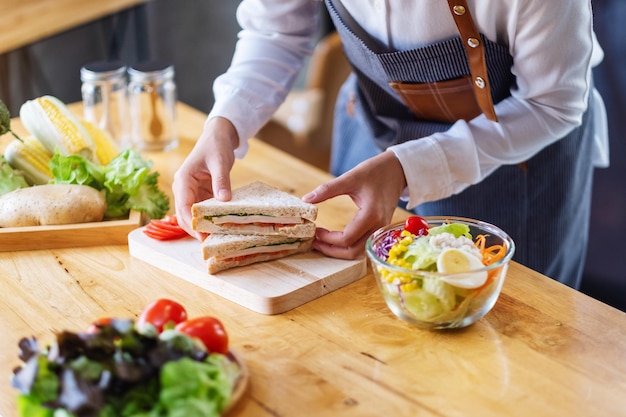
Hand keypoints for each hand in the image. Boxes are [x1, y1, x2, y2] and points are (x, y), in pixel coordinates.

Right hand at [172, 117, 238, 238]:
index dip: (192, 223)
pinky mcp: (200, 194)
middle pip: (184, 215)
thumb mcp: (220, 162)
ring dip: (201, 226)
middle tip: (210, 242)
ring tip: (215, 238)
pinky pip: (202, 210)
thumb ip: (221, 181)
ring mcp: (191, 192)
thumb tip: (224, 200)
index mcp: (183, 180)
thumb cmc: (216, 146)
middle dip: (195, 229)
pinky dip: (208, 219)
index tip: (203, 236)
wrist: (218, 137)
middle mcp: (183, 188)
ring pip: (192, 215)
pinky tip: (219, 227)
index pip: (183, 206)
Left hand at [302, 150, 406, 258]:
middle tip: (315, 242)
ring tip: (322, 242)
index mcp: (371, 215)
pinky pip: (362, 244)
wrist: (398, 170)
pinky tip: (335, 238)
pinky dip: (348, 246)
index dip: (328, 239)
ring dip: (339, 250)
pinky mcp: (379, 229)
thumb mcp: (351, 177)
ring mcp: (380, 230)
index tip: (315, 230)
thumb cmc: (376, 171)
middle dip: (332, 250)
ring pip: (358, 251)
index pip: (347, 238)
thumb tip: (306, 199)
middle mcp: (378, 227)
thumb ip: (328, 189)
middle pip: (353, 252)